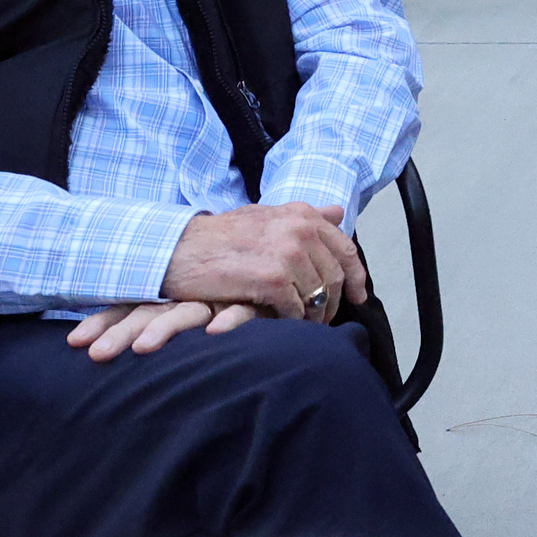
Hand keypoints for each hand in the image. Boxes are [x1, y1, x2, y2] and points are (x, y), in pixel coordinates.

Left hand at [68, 299, 260, 361]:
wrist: (283, 251)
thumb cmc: (235, 281)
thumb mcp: (197, 294)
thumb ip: (168, 311)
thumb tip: (129, 337)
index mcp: (172, 292)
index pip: (133, 306)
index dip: (105, 321)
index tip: (74, 342)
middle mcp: (191, 294)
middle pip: (149, 312)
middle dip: (120, 332)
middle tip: (96, 354)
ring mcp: (221, 296)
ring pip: (187, 313)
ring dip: (165, 329)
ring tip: (143, 349)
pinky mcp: (257, 301)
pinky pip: (242, 310)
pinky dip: (231, 320)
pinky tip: (215, 333)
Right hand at [161, 201, 369, 320]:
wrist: (177, 248)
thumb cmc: (219, 236)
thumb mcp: (264, 215)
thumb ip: (303, 216)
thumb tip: (339, 211)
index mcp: (301, 214)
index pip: (345, 248)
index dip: (356, 277)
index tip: (359, 297)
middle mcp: (300, 230)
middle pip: (336, 276)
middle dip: (334, 301)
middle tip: (324, 319)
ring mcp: (287, 253)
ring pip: (318, 295)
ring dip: (314, 315)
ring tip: (304, 325)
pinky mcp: (271, 279)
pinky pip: (296, 308)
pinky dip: (293, 321)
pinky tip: (283, 325)